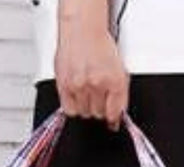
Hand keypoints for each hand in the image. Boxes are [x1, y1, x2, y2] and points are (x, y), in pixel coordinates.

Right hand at [55, 0, 128, 130]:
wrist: (82, 29)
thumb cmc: (100, 46)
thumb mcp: (119, 70)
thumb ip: (119, 97)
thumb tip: (115, 120)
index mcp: (115, 81)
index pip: (114, 113)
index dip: (112, 116)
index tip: (111, 117)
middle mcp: (97, 84)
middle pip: (99, 114)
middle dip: (99, 107)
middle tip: (97, 95)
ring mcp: (80, 85)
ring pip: (84, 113)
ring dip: (86, 106)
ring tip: (86, 90)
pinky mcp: (64, 85)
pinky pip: (69, 110)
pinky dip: (73, 107)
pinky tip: (76, 94)